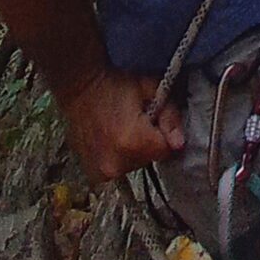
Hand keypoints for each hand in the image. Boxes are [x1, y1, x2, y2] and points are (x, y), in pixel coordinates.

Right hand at [60, 65, 184, 184]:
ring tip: (122, 129)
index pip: (167, 150)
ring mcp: (103, 172)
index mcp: (134, 143)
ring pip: (135, 165)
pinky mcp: (94, 174)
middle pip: (150, 159)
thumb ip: (170, 116)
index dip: (164, 133)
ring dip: (134, 151)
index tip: (154, 119)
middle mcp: (117, 164)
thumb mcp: (149, 90)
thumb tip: (179, 143)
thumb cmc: (114, 84)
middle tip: (136, 121)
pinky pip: (119, 169)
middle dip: (149, 142)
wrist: (80, 86)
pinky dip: (119, 158)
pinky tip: (112, 139)